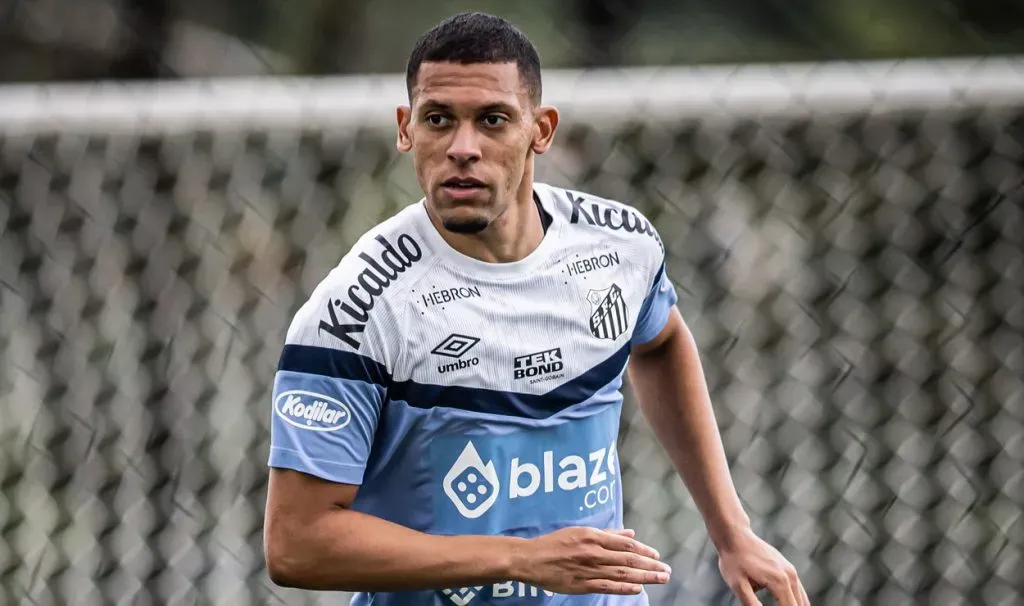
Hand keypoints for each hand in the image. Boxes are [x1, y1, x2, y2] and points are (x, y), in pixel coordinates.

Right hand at [511, 527, 671, 594]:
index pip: (626, 544)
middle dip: (650, 565)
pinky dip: (624, 587)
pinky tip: (638, 588)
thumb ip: (607, 533)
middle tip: (666, 571)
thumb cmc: (555, 543)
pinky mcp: (583, 584)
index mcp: (594, 537)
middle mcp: (594, 552)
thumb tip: (630, 532)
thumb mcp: (581, 531)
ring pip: (622, 573)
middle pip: (628, 559)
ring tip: (660, 578)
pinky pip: (607, 586)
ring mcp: (589, 569)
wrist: (531, 559)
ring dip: (644, 576)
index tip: (657, 555)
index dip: (644, 550)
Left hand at [717, 528, 808, 605]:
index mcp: (779, 582)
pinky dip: (797, 604)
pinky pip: (799, 592)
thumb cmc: (733, 561)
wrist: (735, 536)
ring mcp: (791, 572)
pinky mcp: (789, 569)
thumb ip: (751, 605)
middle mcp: (790, 576)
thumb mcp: (737, 585)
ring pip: (803, 601)